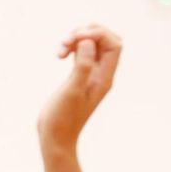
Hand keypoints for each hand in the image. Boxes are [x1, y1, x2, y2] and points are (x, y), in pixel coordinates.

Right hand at [37, 24, 122, 150]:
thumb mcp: (72, 91)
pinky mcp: (78, 76)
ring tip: (60, 49)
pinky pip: (81, 53)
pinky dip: (71, 48)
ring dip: (76, 39)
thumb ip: (82, 65)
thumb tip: (88, 42)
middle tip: (67, 42)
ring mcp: (90, 74)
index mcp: (105, 78)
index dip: (97, 34)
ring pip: (92, 44)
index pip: (114, 45)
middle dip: (87, 33)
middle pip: (106, 41)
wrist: (56, 138)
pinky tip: (60, 54)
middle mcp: (101, 74)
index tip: (75, 39)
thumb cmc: (63, 118)